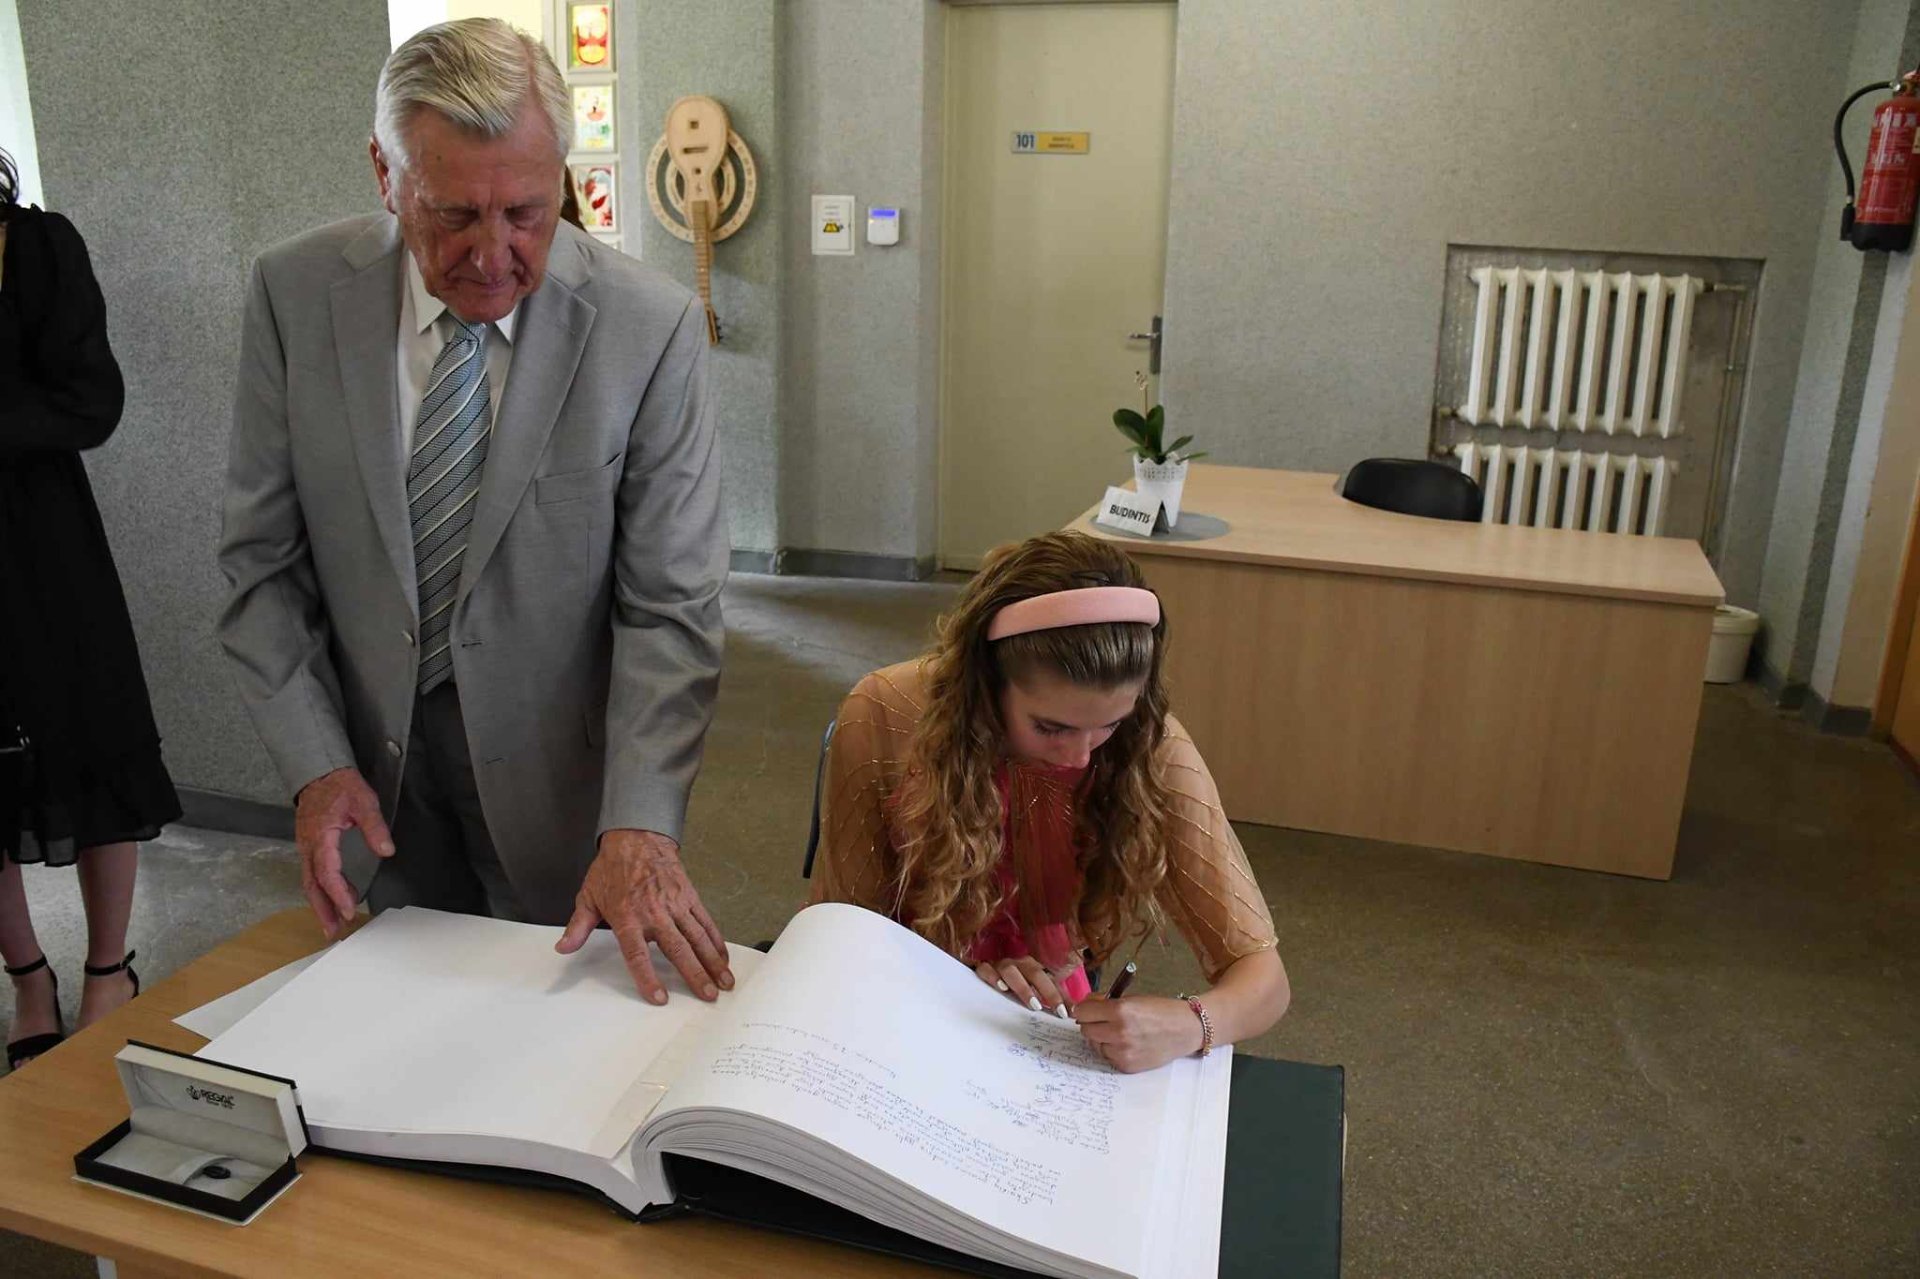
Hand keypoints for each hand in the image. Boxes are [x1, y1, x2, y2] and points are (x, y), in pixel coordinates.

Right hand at [294, 767, 393, 938]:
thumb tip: (387, 850)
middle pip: (312, 885)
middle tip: (333, 932)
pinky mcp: (308, 847)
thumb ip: (375, 827)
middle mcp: (308, 846)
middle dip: (322, 910)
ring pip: (309, 882)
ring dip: (319, 905)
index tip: (349, 910)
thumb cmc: (341, 786)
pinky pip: (311, 874)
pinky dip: (319, 891)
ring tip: (332, 925)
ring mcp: (305, 847)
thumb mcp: (363, 801)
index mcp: (320, 836)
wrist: (320, 773)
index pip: (328, 872)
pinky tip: (331, 900)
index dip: (338, 893)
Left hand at [555, 829, 732, 1004]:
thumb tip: (563, 948)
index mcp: (627, 919)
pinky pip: (706, 922)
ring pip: (698, 938)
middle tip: (707, 997)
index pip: (638, 955)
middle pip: (678, 950)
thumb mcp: (588, 897)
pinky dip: (716, 940)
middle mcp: (654, 914)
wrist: (636, 838)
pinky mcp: (689, 897)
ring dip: (712, 961)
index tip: (660, 998)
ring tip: (724, 982)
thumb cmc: (611, 869)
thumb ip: (578, 927)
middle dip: (695, 975)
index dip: (648, 978)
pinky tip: (723, 957)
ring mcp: (675, 905)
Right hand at [973, 956, 1073, 1018]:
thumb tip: (1073, 1013)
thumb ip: (1049, 1000)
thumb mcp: (1031, 992)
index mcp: (1032, 968)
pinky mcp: (983, 967)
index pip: (1050, 981)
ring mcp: (1000, 965)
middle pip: (1035, 974)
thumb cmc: (1010, 984)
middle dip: (1048, 992)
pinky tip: (1001, 987)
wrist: (983, 970)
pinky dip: (994, 977)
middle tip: (1057, 1010)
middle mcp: (1018, 964)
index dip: (1060, 996)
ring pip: (1012, 971)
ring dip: (1024, 987)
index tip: (1068, 1013)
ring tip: (1034, 1004)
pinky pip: (986, 969)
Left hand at [1073, 995, 1204, 1072]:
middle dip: (1091, 1024)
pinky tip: (1126, 1044)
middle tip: (1102, 1020)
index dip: (1083, 1009)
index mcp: (1120, 1010)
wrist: (1186, 1029)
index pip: (1082, 1012)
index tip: (1086, 1009)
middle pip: (1085, 1030)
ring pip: (1095, 1045)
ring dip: (1101, 1038)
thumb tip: (1082, 1007)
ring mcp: (1123, 1052)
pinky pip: (1108, 1057)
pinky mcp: (1127, 1066)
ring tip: (1117, 1032)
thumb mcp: (1132, 998)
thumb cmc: (1160, 1010)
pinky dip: (1112, 1050)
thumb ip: (1106, 1003)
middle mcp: (1119, 1032)